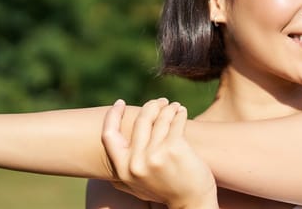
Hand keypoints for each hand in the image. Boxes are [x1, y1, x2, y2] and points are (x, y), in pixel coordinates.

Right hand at [101, 98, 218, 208]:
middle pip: (140, 121)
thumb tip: (109, 148)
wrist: (191, 204)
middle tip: (159, 102)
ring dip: (167, 108)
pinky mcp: (174, 149)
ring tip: (173, 107)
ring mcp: (155, 156)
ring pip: (159, 119)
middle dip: (150, 106)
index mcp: (123, 170)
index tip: (120, 103)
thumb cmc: (165, 192)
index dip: (112, 116)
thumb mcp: (136, 185)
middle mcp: (136, 163)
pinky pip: (175, 122)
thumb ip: (123, 169)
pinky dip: (178, 114)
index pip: (109, 136)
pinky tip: (182, 112)